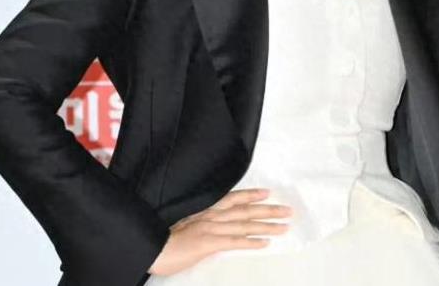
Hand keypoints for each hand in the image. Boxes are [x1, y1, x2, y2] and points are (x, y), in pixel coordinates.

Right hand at [148, 188, 292, 276]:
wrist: (151, 245)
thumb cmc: (162, 235)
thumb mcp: (184, 222)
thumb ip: (201, 221)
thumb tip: (213, 225)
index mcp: (205, 208)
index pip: (233, 198)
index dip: (252, 195)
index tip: (268, 193)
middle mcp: (211, 215)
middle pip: (245, 210)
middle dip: (268, 210)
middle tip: (288, 211)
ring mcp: (211, 227)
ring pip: (244, 224)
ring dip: (266, 226)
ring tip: (283, 227)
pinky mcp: (208, 242)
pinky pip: (234, 241)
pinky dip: (250, 241)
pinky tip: (265, 243)